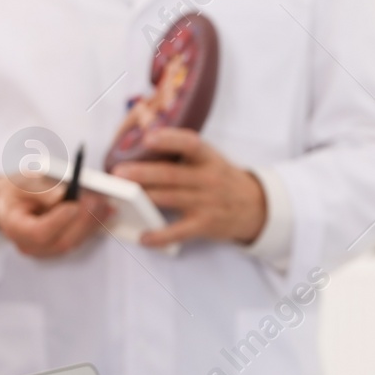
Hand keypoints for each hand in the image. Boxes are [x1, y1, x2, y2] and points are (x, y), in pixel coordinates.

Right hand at [0, 173, 112, 257]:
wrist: (10, 203)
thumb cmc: (14, 192)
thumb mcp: (22, 183)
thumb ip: (40, 189)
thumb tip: (62, 194)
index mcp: (15, 228)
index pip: (38, 233)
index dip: (58, 220)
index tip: (73, 204)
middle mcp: (29, 245)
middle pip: (61, 240)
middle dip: (82, 220)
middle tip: (96, 200)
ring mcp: (45, 250)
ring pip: (73, 241)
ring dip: (91, 222)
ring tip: (103, 202)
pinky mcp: (58, 247)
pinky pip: (78, 239)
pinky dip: (92, 224)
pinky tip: (104, 210)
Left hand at [109, 129, 266, 247]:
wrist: (255, 206)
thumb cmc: (222, 179)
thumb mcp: (211, 159)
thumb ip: (184, 153)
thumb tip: (143, 144)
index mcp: (208, 158)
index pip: (191, 144)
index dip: (170, 140)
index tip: (149, 138)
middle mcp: (208, 178)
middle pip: (172, 174)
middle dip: (144, 173)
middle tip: (119, 172)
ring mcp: (206, 202)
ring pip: (171, 199)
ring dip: (145, 197)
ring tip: (123, 196)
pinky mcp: (204, 224)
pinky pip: (179, 231)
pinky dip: (160, 235)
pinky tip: (144, 236)